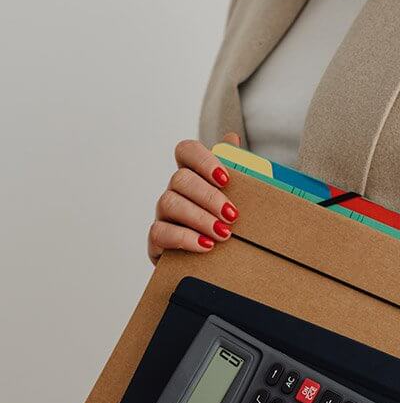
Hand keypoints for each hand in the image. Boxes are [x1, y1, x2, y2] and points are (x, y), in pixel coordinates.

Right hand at [147, 132, 241, 263]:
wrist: (217, 263)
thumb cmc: (228, 225)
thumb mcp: (239, 200)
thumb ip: (238, 172)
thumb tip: (231, 138)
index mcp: (195, 176)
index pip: (187, 151)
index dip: (204, 160)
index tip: (226, 179)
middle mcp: (175, 191)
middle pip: (181, 179)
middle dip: (209, 197)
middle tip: (232, 215)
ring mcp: (163, 214)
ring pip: (169, 203)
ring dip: (199, 218)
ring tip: (223, 234)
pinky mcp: (157, 240)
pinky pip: (160, 232)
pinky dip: (185, 238)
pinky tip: (206, 245)